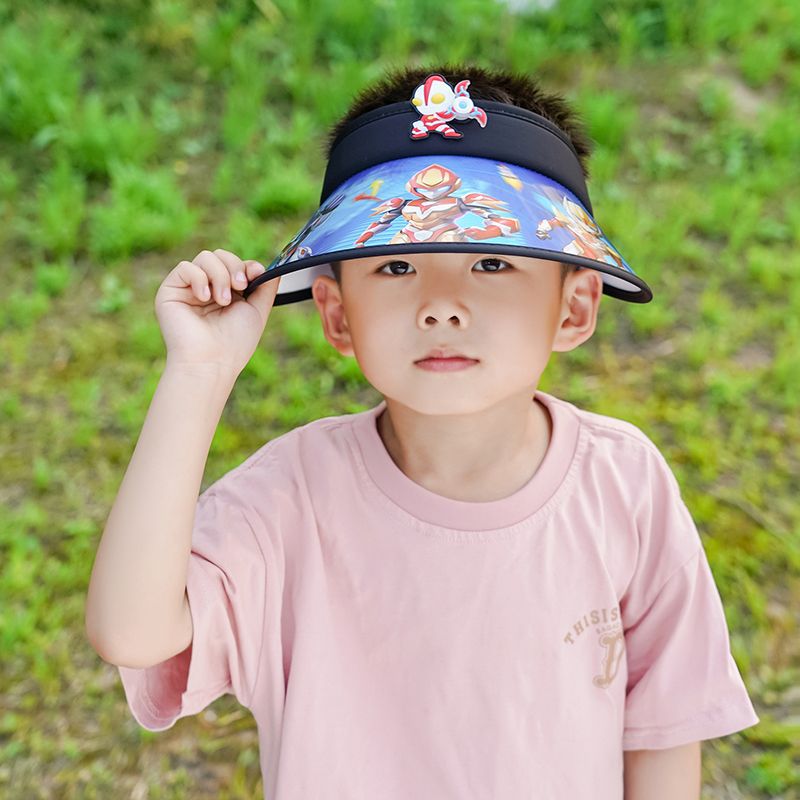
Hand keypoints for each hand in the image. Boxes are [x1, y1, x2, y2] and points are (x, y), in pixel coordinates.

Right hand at [154, 249, 280, 377]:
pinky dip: (199, 278)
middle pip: (220, 255)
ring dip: (220, 275)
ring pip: (205, 257)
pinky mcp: (170, 292)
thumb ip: (265, 287)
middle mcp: (206, 288)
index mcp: (225, 292)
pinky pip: (185, 267)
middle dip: (234, 267)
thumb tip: (271, 267)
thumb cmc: (234, 343)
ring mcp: (188, 289)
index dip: (245, 265)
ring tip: (222, 300)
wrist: (212, 361)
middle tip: (240, 287)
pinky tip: (205, 297)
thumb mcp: (257, 311)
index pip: (234, 264)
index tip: (256, 273)